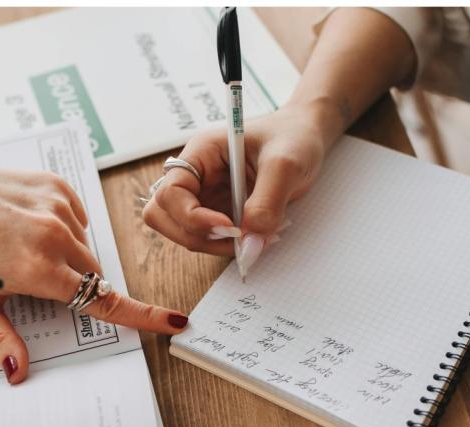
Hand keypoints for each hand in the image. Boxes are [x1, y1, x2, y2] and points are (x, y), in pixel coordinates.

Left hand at [0, 112, 188, 384]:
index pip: (103, 302)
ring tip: (25, 245)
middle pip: (94, 275)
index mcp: (37, 270)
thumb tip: (18, 373)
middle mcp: (54, 238)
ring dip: (68, 255)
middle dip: (78, 283)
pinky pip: (78, 219)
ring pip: (85, 247)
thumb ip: (0, 339)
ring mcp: (58, 208)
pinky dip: (64, 228)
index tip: (175, 321)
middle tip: (38, 279)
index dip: (143, 315)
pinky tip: (30, 224)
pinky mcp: (58, 186)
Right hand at [142, 101, 332, 266]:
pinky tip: (257, 236)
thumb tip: (249, 240)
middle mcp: (195, 175)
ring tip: (252, 239)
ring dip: (212, 244)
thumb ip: (267, 201)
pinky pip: (208, 238)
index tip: (230, 227)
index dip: (193, 216)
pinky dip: (228, 246)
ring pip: (182, 232)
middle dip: (194, 235)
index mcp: (201, 152)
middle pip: (163, 215)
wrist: (306, 138)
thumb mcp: (286, 164)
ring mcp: (204, 196)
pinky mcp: (218, 212)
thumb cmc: (293, 137)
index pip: (171, 192)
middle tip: (235, 238)